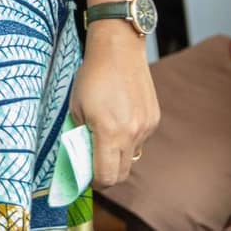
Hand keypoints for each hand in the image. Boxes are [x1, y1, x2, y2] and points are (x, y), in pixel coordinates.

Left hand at [69, 29, 156, 188]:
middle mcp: (132, 133)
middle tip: (94, 162)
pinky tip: (120, 118)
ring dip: (118, 155)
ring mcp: (146, 126)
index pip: (106, 176)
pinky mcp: (154, 118)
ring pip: (132, 157)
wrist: (119, 48)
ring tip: (107, 134)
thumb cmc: (92, 76)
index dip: (94, 181)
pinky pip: (140, 140)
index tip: (86, 175)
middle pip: (122, 174)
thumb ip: (80, 137)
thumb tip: (82, 159)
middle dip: (106, 174)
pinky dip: (129, 138)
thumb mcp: (77, 108)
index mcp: (109, 132)